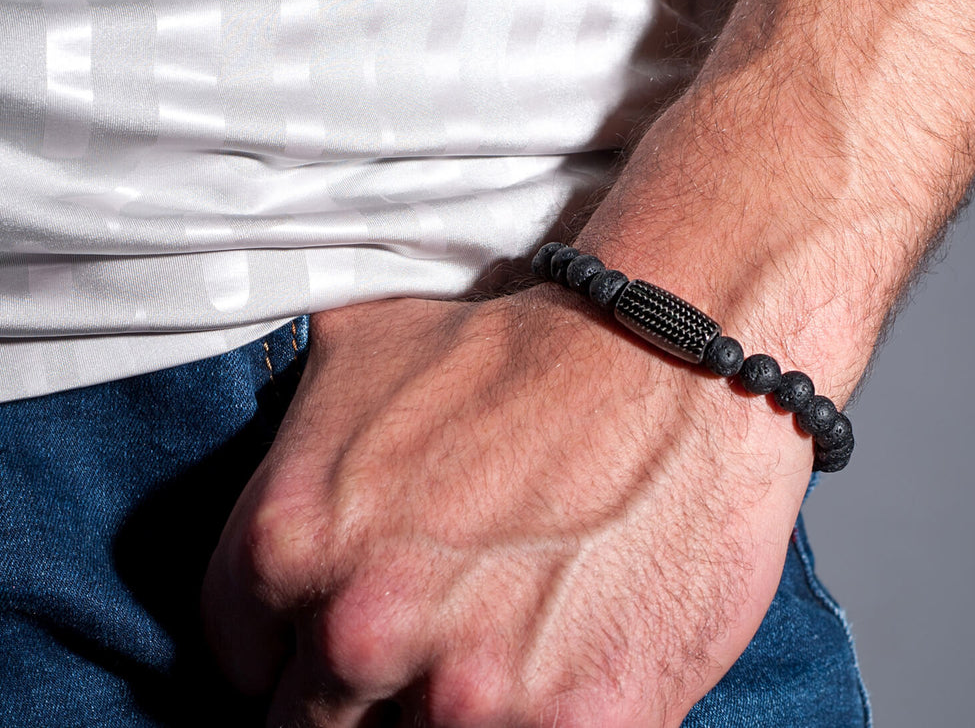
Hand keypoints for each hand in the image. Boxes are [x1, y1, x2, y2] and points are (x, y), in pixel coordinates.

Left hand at [202, 287, 812, 726]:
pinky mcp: (576, 726)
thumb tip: (282, 495)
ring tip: (489, 653)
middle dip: (356, 695)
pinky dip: (533, 722)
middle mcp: (363, 629)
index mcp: (291, 545)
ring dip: (437, 718)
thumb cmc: (526, 352)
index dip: (285, 653)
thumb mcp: (365, 349)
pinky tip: (556, 668)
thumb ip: (292, 443)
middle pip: (311, 725)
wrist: (671, 355)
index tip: (325, 646)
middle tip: (418, 646)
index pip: (237, 660)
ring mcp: (469, 694)